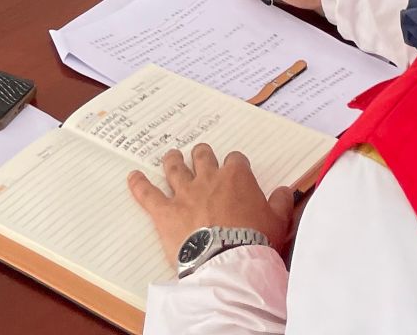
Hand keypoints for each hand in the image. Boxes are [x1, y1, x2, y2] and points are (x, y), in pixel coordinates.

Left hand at [127, 144, 296, 260]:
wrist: (228, 262)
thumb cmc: (256, 241)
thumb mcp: (278, 222)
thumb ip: (280, 202)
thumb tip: (284, 191)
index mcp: (236, 178)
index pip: (235, 160)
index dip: (235, 165)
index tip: (236, 171)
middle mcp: (208, 179)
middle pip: (203, 156)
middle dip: (202, 155)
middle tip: (200, 156)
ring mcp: (184, 193)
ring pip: (175, 168)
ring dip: (172, 161)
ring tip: (170, 156)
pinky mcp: (165, 212)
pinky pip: (147, 194)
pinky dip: (138, 184)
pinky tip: (132, 177)